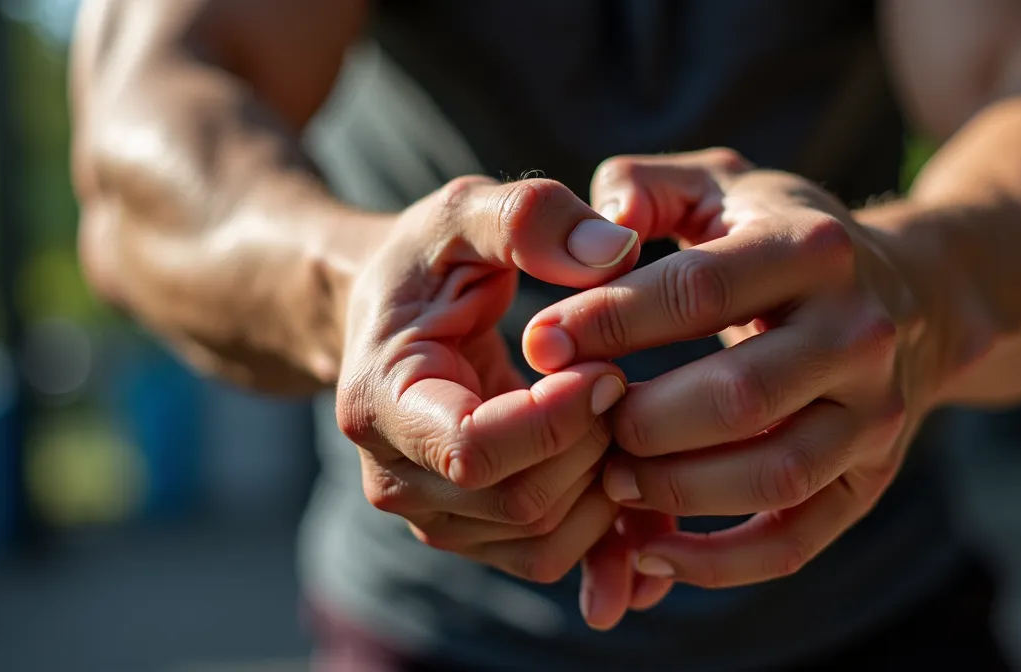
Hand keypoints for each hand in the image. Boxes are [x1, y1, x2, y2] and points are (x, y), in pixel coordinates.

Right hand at [335, 175, 644, 582]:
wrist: (392, 319)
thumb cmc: (428, 261)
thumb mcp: (464, 211)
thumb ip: (529, 216)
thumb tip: (617, 249)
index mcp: (380, 402)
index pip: (474, 448)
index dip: (557, 417)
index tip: (606, 367)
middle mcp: (396, 480)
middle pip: (522, 501)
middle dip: (593, 443)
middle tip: (622, 379)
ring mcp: (435, 519)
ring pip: (545, 540)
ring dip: (607, 486)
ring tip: (621, 413)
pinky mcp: (477, 536)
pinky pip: (554, 557)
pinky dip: (608, 530)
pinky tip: (640, 486)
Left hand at [525, 149, 959, 589]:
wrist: (912, 296)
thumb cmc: (779, 236)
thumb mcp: (721, 183)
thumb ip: (646, 183)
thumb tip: (601, 224)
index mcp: (812, 249)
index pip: (700, 289)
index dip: (611, 321)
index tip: (539, 343)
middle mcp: (858, 334)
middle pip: (741, 397)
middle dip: (641, 419)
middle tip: (577, 422)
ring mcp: (874, 414)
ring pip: (774, 476)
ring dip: (675, 491)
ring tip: (609, 481)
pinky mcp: (870, 478)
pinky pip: (798, 540)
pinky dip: (721, 565)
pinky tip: (652, 555)